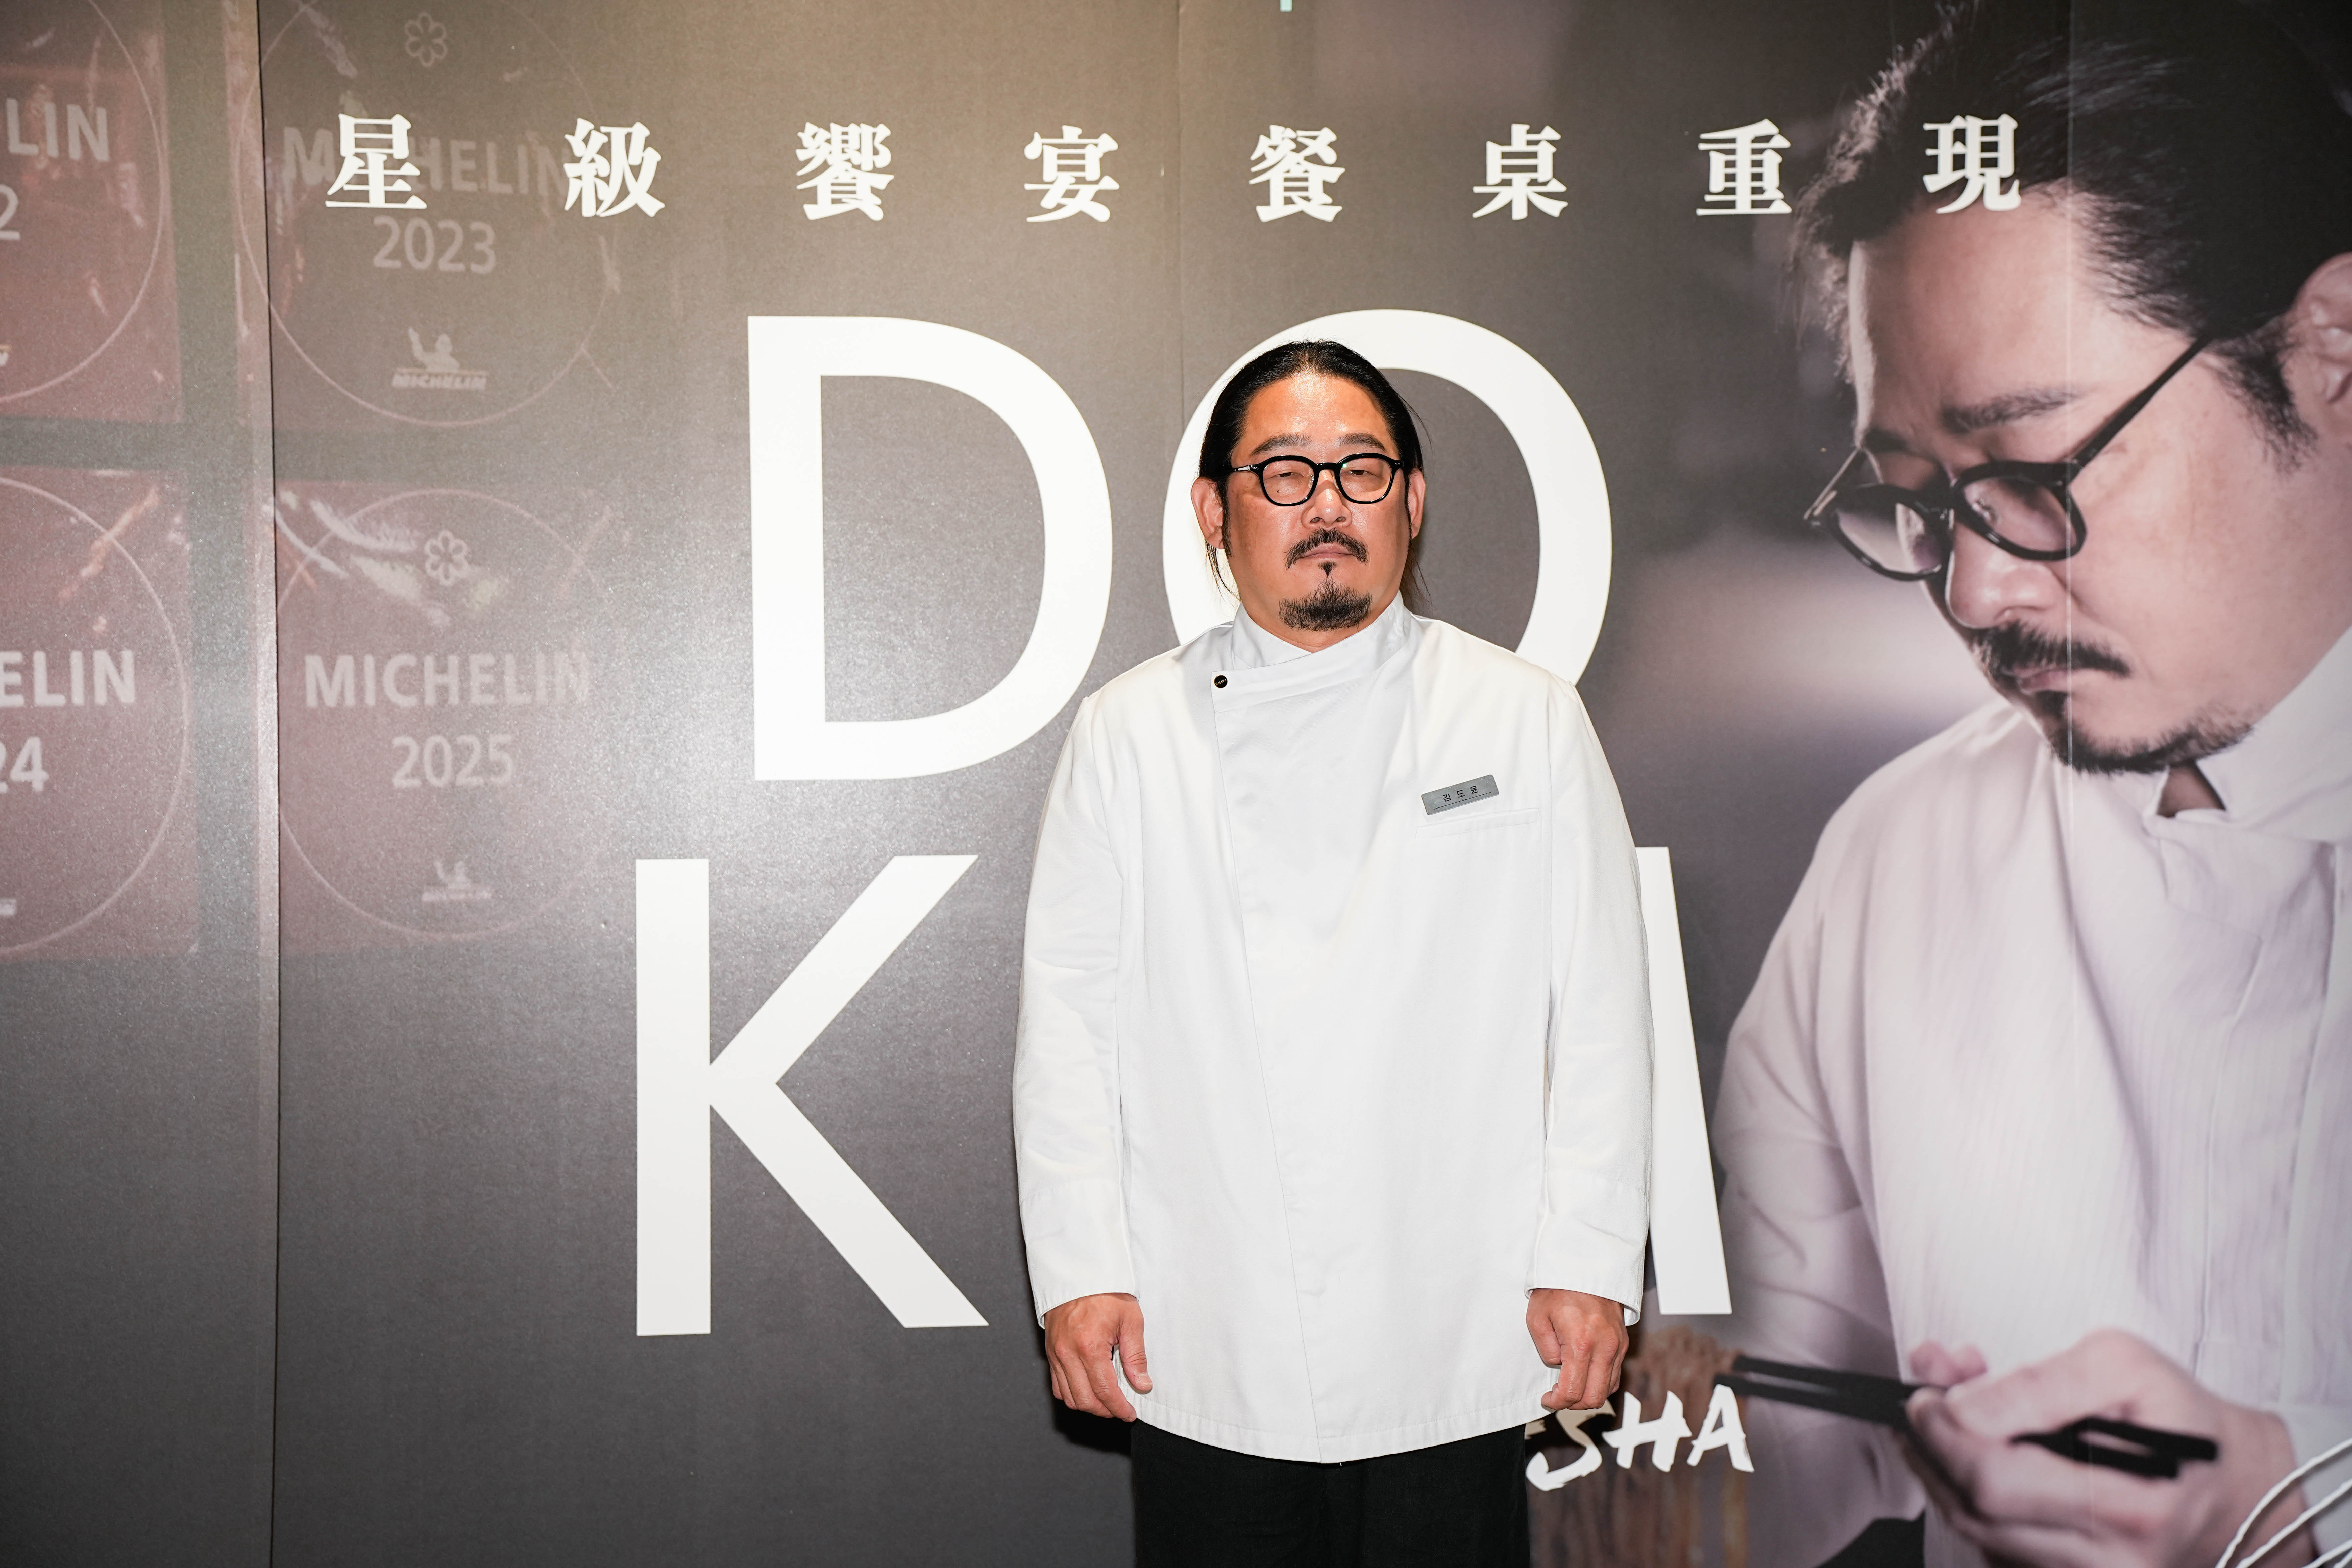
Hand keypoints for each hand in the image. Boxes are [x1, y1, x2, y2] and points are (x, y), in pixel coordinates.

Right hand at [1042, 1292, 1151, 1420]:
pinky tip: (1088, 1389)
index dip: (1119, 1408)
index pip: (1105, 1391)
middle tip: (1120, 1409)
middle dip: (1105, 1411)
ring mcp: (1056, 1354)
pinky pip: (1057, 1385)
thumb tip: (1142, 1385)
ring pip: (1068, 1397)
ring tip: (1106, 1402)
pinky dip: (1073, 1394)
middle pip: (1085, 1400)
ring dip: (1088, 1405)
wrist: (1080, 1272)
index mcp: (1089, 1346)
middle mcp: (1068, 1354)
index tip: (1129, 1414)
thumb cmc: (1107, 1292)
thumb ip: (1136, 1356)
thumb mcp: (1130, 1320)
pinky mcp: (1050, 1352)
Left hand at [1528, 1288, 1627, 1411]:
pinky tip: (1584, 1373)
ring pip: (1608, 1388)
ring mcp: (1618, 1345)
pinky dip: (1600, 1381)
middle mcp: (1605, 1347)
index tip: (1547, 1398)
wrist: (1584, 1265)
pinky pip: (1614, 1373)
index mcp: (1581, 1342)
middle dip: (1574, 1404)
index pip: (1573, 1391)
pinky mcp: (1623, 1342)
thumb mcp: (1537, 1318)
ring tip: (1570, 1384)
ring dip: (1588, 1393)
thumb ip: (1545, 1350)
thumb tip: (1558, 1368)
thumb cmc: (1557, 1288)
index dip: (1557, 1402)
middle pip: (1595, 1397)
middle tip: (1558, 1396)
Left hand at [1901, 1330, 2314, 1567]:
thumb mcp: (2124, 1367)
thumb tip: (1960, 1403)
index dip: (1940, 1433)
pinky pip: (2001, 1550)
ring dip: (1943, 1473)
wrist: (2241, 1485)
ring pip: (1980, 1535)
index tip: (1924, 1393)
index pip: (1994, 1481)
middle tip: (1920, 1401)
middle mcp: (2113, 1561)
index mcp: (2130, 1506)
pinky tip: (1973, 1459)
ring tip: (1939, 1421)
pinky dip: (1972, 1502)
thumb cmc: (2187, 1422)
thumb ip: (2039, 1383)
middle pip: (1977, 1512)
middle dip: (1930, 1449)